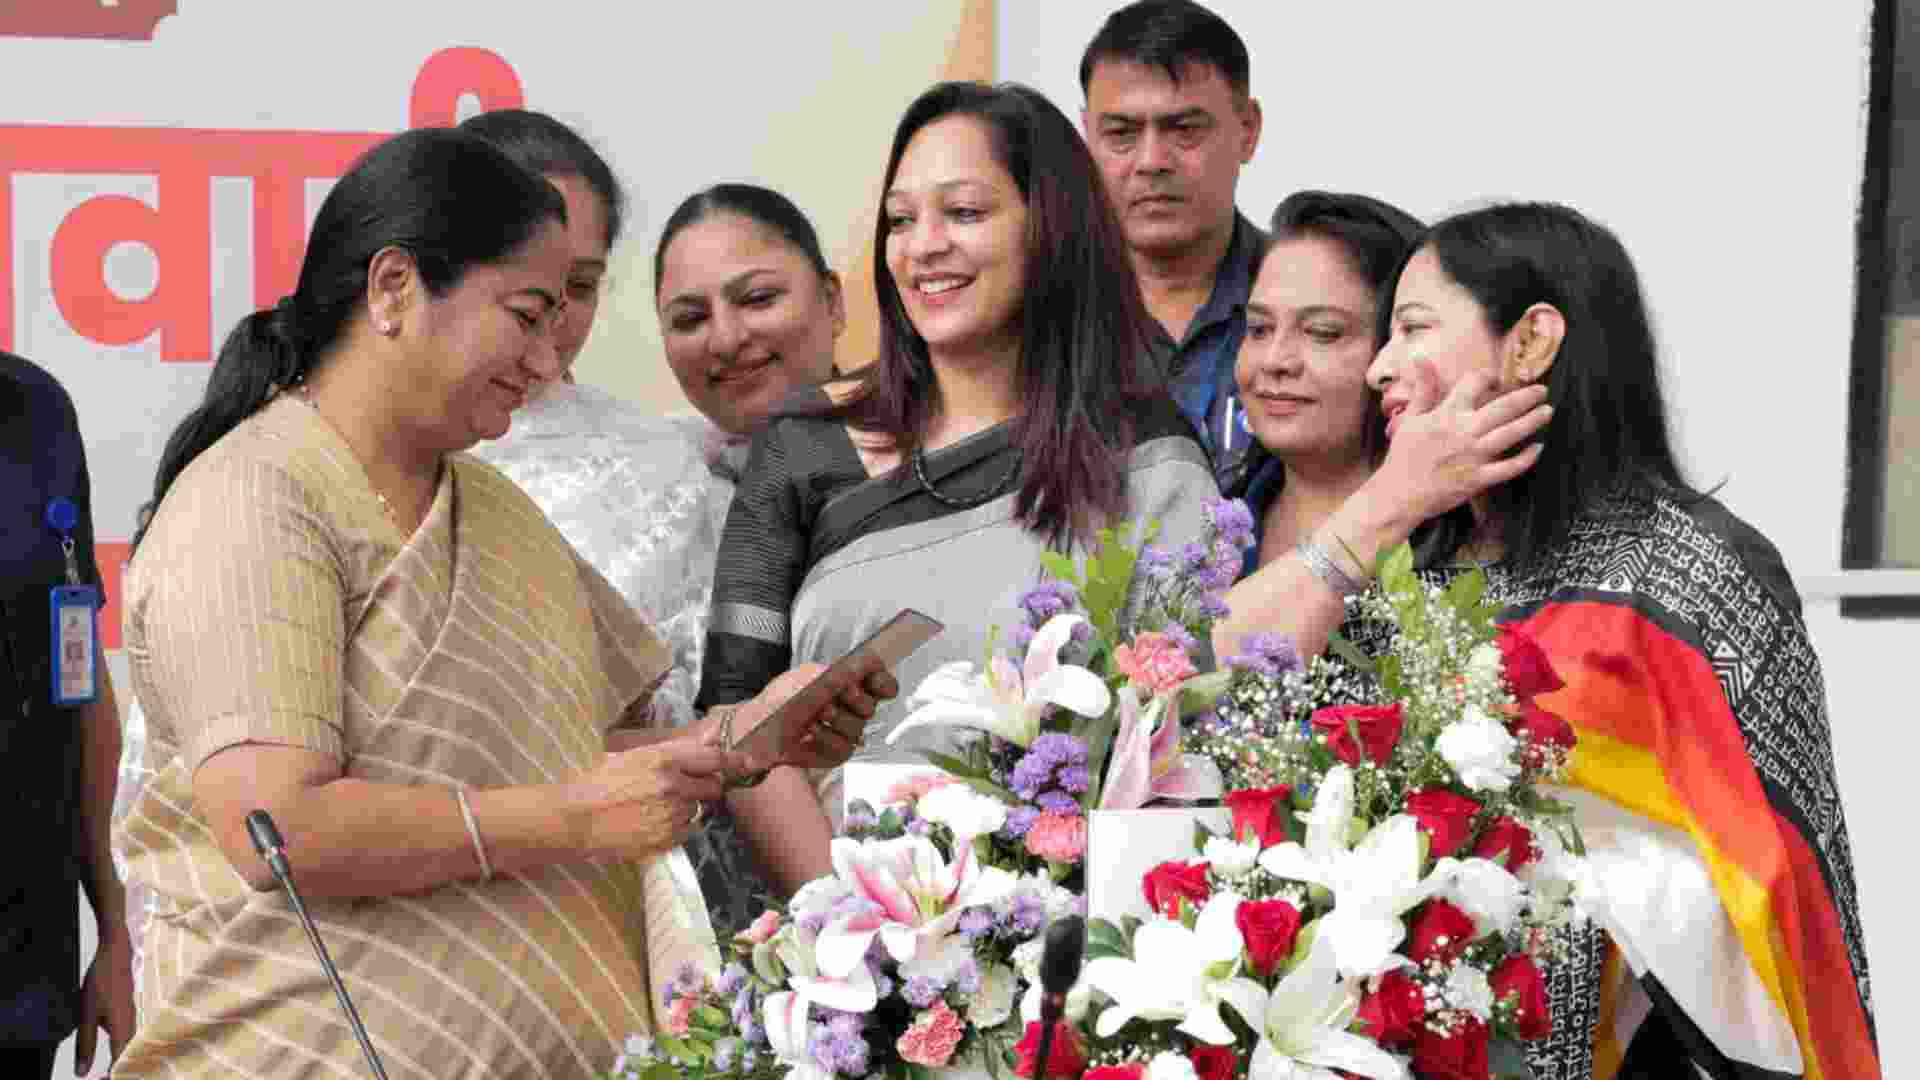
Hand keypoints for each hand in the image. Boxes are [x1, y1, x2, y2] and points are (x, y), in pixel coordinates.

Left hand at [76, 926, 133, 1075]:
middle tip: (104, 1077)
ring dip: (121, 1059)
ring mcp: (132, 1018)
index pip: (118, 1063)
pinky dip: (122, 1047)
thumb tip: (82, 1071)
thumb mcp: (86, 1015)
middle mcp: (131, 1026)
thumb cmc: (102, 982)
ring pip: (130, 1047)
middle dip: (120, 1070)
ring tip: (110, 1069)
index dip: (111, 1076)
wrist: (116, 955)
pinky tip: (115, 1047)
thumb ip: (84, 1044)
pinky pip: (129, 1036)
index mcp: (122, 1030)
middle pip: (128, 1057)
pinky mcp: (129, 1012)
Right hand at [569, 738, 745, 860]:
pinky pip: (685, 833)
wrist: (571, 818)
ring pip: (699, 812)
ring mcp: (670, 815)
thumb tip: (712, 737)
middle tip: (691, 788)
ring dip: (688, 809)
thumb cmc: (595, 781)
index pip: (713, 759)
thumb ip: (675, 749)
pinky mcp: (664, 840)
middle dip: (707, 787)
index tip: (748, 763)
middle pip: (714, 787)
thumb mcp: (632, 755)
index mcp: (663, 759)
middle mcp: (673, 786)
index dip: (733, 761)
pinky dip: (677, 828)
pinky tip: (653, 823)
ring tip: (658, 807)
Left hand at [741, 661, 899, 771]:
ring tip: (817, 713)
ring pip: (857, 728)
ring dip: (838, 718)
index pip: (883, 685)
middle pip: (871, 706)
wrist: (761, 721)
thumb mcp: (807, 675)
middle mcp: (853, 710)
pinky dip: (826, 737)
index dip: (885, 683)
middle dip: (856, 699)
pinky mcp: (836, 753)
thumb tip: (853, 673)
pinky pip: (843, 748)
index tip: (875, 682)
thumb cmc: (785, 695)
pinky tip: (811, 731)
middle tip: (841, 694)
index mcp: (853, 686)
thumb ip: (833, 673)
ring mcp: (845, 733)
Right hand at [1372, 363, 1551, 524]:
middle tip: (1541, 390)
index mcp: (1446, 414)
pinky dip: (1527, 458)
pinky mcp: (1479, 479)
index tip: (1494, 378)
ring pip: (1512, 433)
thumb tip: (1422, 358)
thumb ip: (1424, 389)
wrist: (1399, 494)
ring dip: (1532, 420)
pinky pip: (1510, 467)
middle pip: (1504, 407)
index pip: (1474, 384)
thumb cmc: (1403, 456)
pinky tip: (1538, 448)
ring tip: (1547, 411)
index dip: (1487, 376)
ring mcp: (1474, 456)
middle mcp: (1464, 432)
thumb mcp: (1410, 418)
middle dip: (1526, 396)